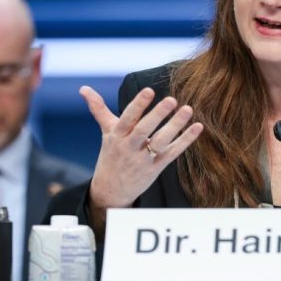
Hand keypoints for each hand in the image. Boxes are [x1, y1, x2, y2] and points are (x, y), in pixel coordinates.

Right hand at [81, 86, 203, 234]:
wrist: (110, 191)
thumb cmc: (111, 155)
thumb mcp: (106, 132)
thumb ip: (98, 109)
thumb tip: (83, 88)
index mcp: (117, 136)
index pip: (127, 119)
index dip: (138, 105)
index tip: (149, 91)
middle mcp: (129, 148)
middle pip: (144, 131)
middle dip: (157, 115)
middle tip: (172, 100)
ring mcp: (143, 159)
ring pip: (160, 142)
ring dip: (175, 126)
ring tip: (188, 110)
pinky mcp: (156, 168)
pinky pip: (172, 153)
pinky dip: (185, 141)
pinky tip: (198, 127)